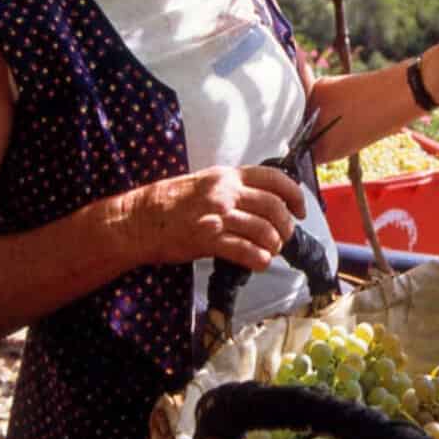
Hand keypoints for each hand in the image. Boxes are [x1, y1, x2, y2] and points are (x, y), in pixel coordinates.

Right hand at [130, 165, 306, 270]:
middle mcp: (225, 193)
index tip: (300, 209)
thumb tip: (263, 199)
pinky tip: (260, 263)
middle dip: (287, 226)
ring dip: (274, 244)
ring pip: (265, 231)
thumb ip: (233, 187)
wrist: (138, 220)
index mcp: (227, 176)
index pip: (274, 179)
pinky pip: (246, 251)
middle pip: (275, 207)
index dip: (294, 194)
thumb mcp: (205, 182)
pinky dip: (259, 259)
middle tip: (284, 237)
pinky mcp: (208, 240)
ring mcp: (217, 216)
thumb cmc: (170, 202)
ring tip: (270, 251)